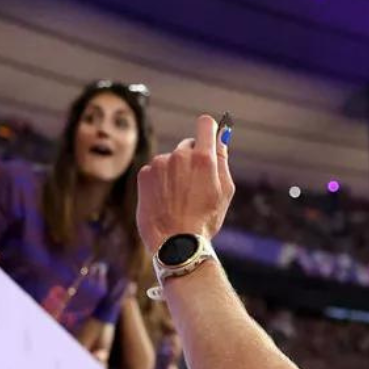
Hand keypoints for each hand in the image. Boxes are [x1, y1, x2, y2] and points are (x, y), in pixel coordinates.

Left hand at [136, 113, 233, 253]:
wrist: (175, 244)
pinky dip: (160, 182)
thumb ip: (222, 160)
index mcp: (204, 158)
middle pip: (188, 145)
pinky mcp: (144, 174)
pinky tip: (164, 201)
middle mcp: (180, 155)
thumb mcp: (224, 191)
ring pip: (171, 161)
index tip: (209, 138)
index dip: (209, 130)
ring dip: (174, 173)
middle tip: (195, 187)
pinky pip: (155, 171)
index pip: (205, 124)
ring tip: (178, 200)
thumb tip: (221, 136)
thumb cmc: (205, 220)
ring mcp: (159, 163)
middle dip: (192, 160)